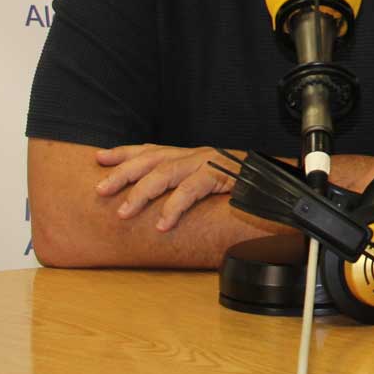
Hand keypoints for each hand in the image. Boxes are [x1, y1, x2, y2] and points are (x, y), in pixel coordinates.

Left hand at [94, 143, 232, 232]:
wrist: (274, 182)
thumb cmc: (239, 184)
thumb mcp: (205, 182)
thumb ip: (183, 186)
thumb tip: (156, 206)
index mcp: (188, 155)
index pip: (150, 149)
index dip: (124, 153)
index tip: (99, 158)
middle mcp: (193, 155)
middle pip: (150, 159)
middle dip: (123, 173)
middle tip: (101, 190)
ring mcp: (206, 163)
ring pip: (166, 173)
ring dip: (141, 193)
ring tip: (124, 212)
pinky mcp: (219, 175)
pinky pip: (191, 190)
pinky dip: (174, 207)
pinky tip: (162, 223)